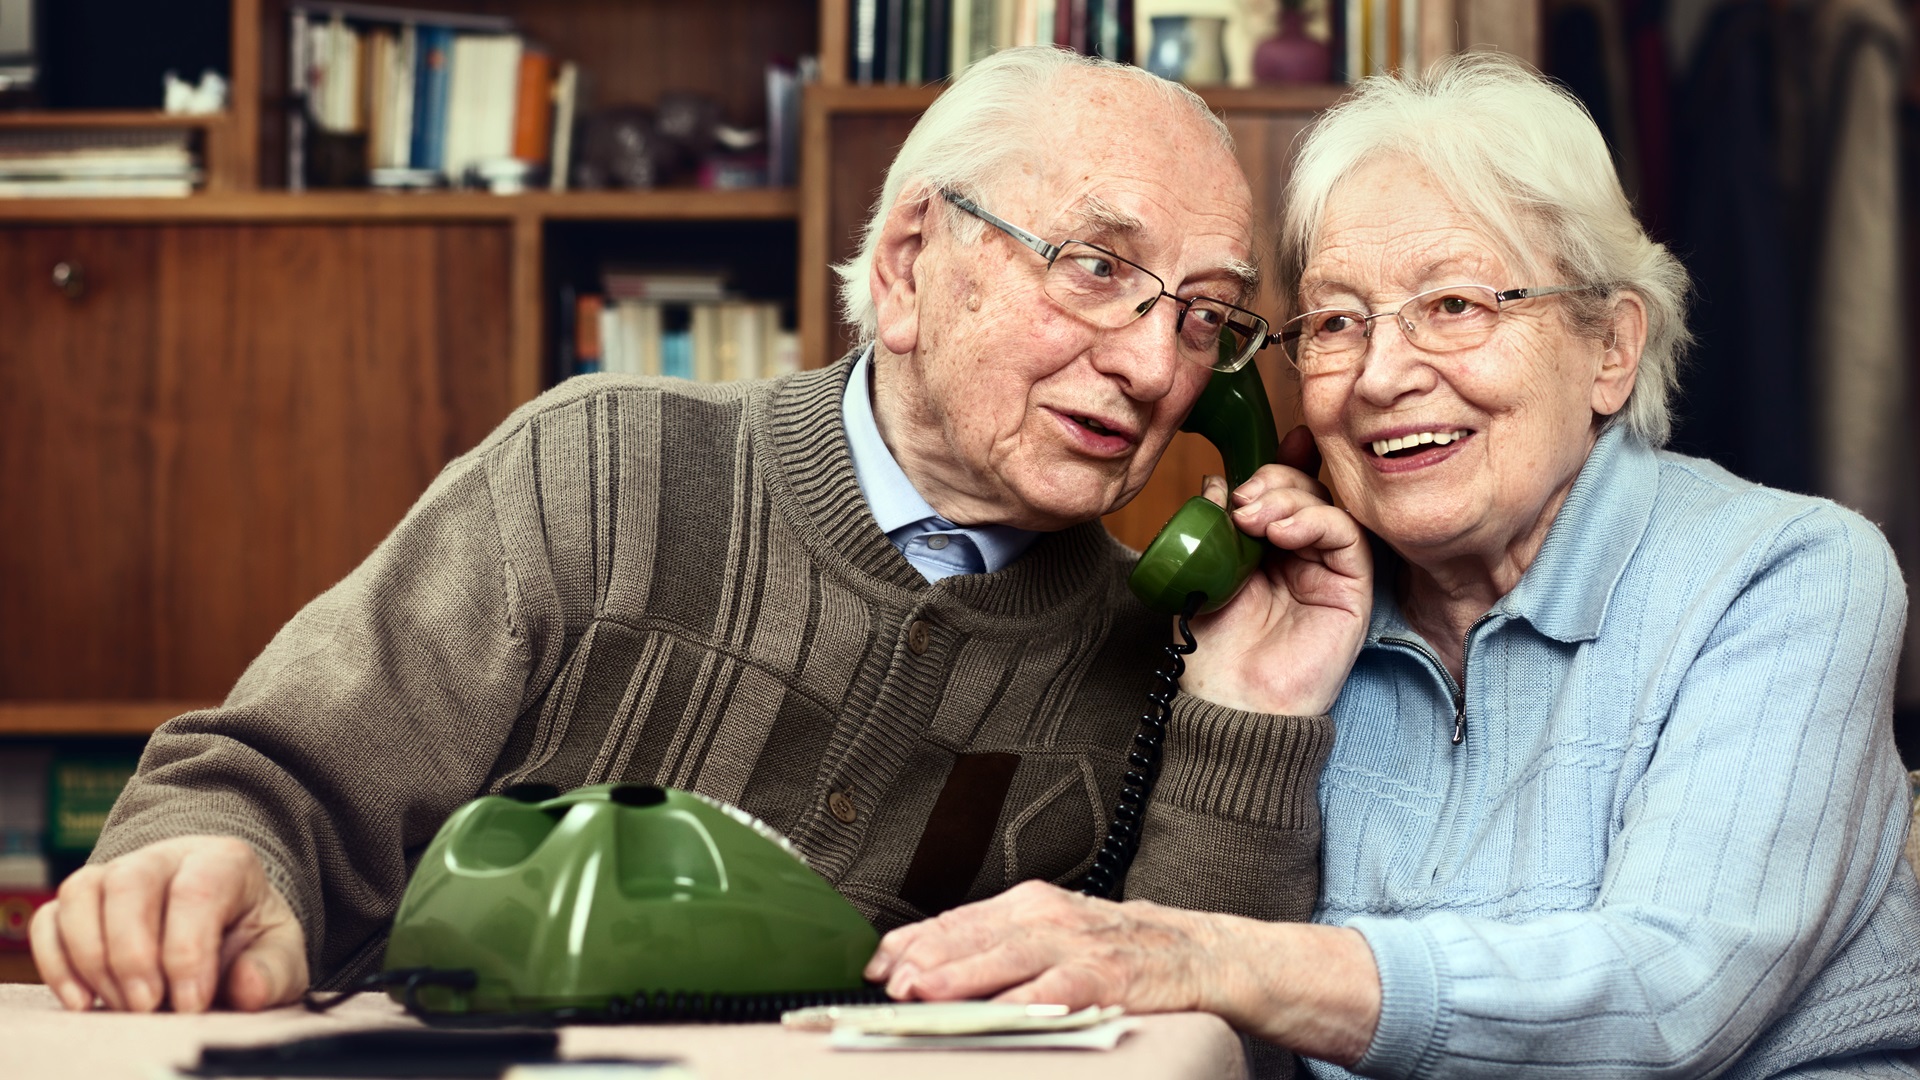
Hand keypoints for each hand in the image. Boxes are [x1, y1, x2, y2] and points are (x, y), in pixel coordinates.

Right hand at [30, 835, 308, 1012]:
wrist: (223, 932)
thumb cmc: (250, 941)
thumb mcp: (278, 955)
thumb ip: (272, 972)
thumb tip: (247, 987)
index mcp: (224, 861)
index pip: (196, 890)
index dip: (187, 950)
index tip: (191, 1003)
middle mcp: (166, 858)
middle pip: (129, 882)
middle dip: (132, 953)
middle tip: (148, 1007)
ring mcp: (117, 874)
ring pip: (83, 893)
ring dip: (93, 958)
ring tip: (121, 1005)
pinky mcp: (82, 903)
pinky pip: (50, 918)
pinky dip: (57, 961)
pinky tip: (83, 1000)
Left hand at [864, 879, 1384, 1064]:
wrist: (1205, 954)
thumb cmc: (1121, 950)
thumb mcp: (1054, 936)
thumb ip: (994, 947)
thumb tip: (918, 964)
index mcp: (1029, 903)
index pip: (956, 919)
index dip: (910, 941)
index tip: (872, 963)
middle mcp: (1049, 914)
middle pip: (973, 934)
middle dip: (924, 957)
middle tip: (884, 979)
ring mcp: (1082, 943)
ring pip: (1009, 956)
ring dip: (961, 974)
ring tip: (920, 990)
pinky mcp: (1113, 976)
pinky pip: (1063, 988)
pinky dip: (1030, 998)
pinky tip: (1001, 1011)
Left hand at [1181, 424, 1370, 715]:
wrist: (1233, 703)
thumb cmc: (1215, 651)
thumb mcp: (1202, 574)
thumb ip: (1211, 526)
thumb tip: (1217, 480)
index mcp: (1268, 550)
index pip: (1282, 494)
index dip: (1277, 467)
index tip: (1259, 451)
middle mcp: (1303, 557)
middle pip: (1309, 492)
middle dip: (1275, 480)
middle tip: (1243, 498)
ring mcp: (1329, 573)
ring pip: (1329, 508)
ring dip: (1290, 499)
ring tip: (1253, 519)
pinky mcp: (1353, 591)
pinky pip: (1348, 539)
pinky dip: (1317, 522)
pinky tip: (1283, 533)